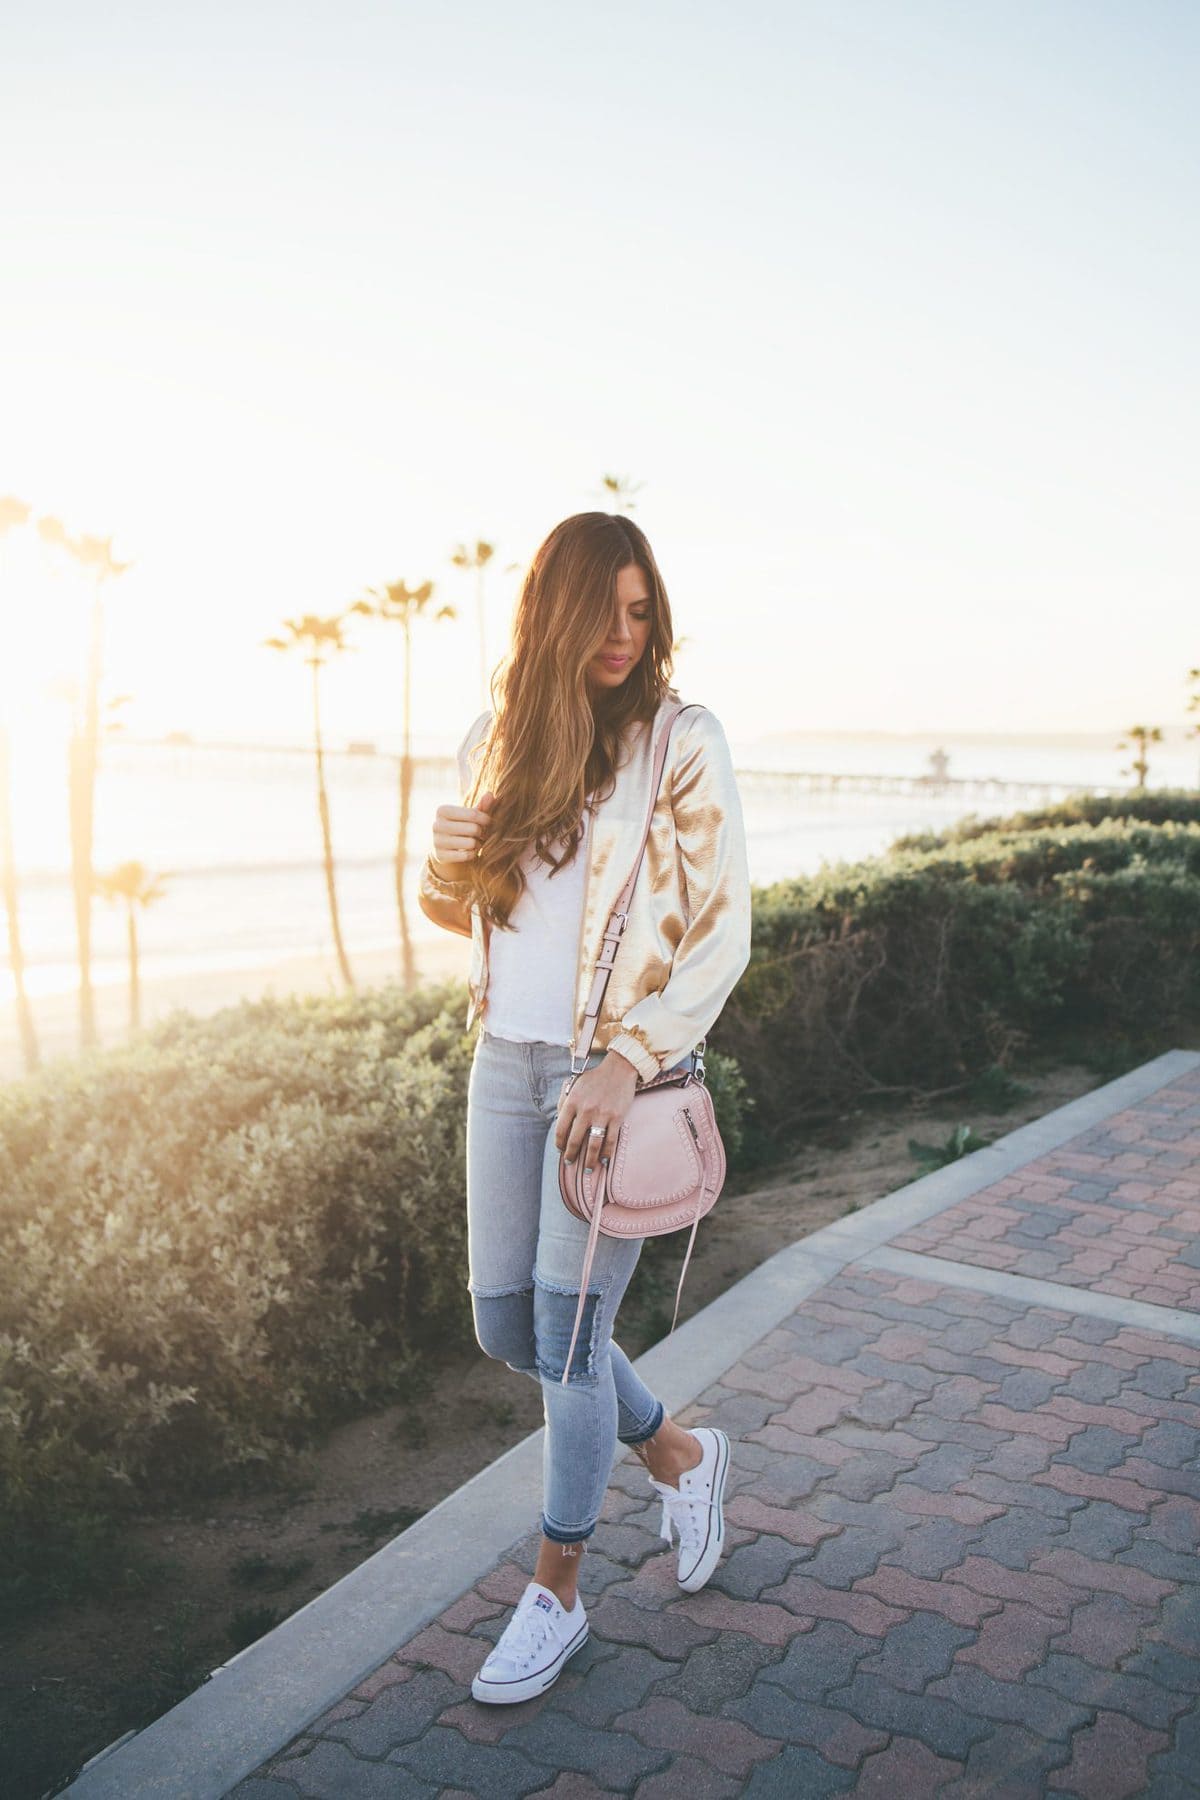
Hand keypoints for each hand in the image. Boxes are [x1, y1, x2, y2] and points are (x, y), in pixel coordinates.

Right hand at [430, 790, 495, 877]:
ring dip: (478, 844)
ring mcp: (436, 841)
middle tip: (482, 834)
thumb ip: (482, 806)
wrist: (447, 850)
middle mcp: (436, 825)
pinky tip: (470, 851)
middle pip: (473, 829)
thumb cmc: (463, 827)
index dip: (486, 819)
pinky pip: (466, 856)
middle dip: (482, 833)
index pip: (473, 814)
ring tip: (476, 842)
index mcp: (442, 810)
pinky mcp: (440, 856)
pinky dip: (472, 854)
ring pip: (470, 843)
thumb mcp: (471, 816)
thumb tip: (490, 794)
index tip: (489, 822)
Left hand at [555, 1050, 638, 1173]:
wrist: (619, 1069)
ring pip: (592, 1145)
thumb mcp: (573, 1085)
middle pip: (574, 1140)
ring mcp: (601, 1115)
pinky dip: (606, 1153)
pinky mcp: (616, 1118)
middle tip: (570, 1162)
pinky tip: (603, 1160)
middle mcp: (585, 1110)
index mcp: (572, 1101)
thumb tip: (559, 1120)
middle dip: (571, 1155)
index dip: (559, 1143)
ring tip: (588, 1169)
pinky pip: (610, 1141)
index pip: (560, 1129)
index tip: (560, 1150)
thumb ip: (564, 1101)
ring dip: (589, 1160)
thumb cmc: (594, 1078)